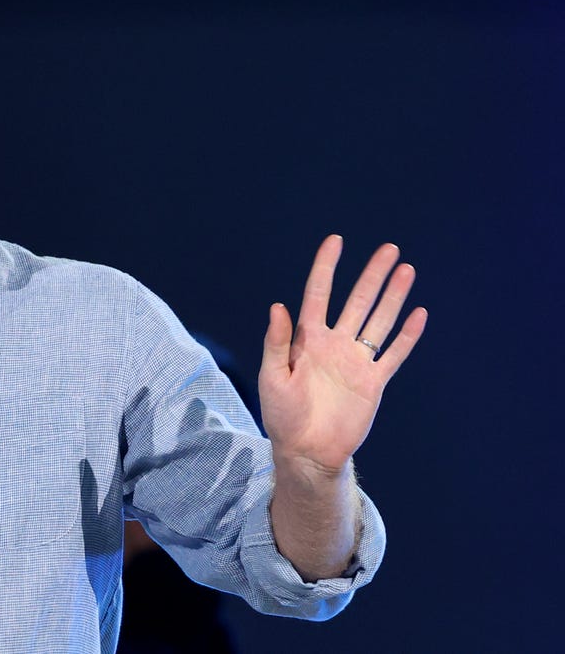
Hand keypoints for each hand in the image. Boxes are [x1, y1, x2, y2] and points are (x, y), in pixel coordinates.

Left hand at [259, 235, 427, 472]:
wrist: (306, 451)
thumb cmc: (282, 415)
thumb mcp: (273, 377)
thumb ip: (277, 342)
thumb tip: (279, 306)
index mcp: (307, 340)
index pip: (318, 295)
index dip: (326, 268)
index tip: (335, 242)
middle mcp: (334, 345)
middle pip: (357, 302)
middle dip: (372, 276)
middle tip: (390, 249)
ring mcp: (356, 362)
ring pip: (379, 321)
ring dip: (393, 297)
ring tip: (407, 270)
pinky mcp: (373, 382)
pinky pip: (393, 354)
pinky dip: (407, 335)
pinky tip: (419, 314)